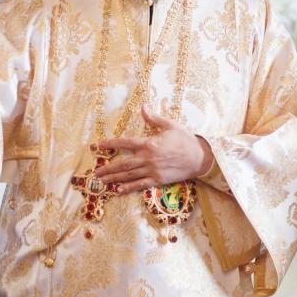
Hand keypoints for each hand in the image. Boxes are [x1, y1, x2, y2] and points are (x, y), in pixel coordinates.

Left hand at [94, 108, 212, 193]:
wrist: (200, 157)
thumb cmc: (185, 139)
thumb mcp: (170, 125)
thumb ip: (154, 118)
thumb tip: (142, 107)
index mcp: (149, 143)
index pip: (125, 143)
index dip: (111, 144)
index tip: (99, 145)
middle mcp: (148, 158)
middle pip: (123, 163)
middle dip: (108, 167)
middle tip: (96, 171)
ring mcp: (152, 170)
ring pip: (129, 175)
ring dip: (114, 178)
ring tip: (102, 181)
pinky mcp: (157, 180)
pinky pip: (140, 185)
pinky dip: (128, 187)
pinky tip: (118, 190)